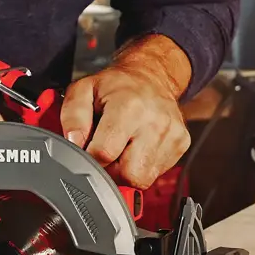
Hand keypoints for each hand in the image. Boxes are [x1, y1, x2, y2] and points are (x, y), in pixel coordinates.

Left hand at [60, 56, 189, 189]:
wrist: (151, 75)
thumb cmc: (116, 85)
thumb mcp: (83, 90)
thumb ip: (72, 116)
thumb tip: (74, 143)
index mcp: (129, 107)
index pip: (104, 154)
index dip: (91, 158)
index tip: (89, 149)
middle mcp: (155, 121)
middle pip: (129, 175)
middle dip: (113, 171)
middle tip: (108, 151)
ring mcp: (173, 134)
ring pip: (144, 178)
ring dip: (129, 169)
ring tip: (124, 146)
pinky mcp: (182, 143)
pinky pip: (157, 172)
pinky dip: (143, 164)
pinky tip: (139, 145)